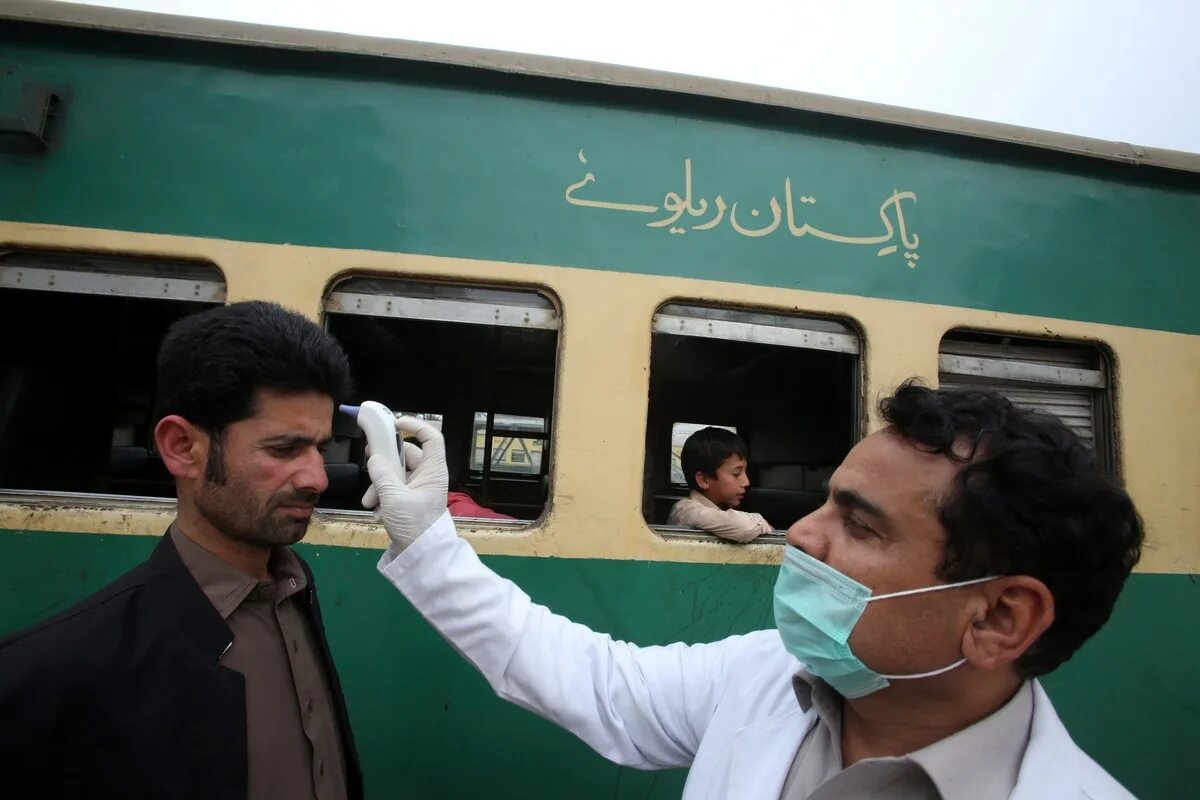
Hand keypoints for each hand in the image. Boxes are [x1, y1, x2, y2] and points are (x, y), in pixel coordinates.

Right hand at [361, 416, 448, 551]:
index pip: (431, 436)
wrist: (420, 555)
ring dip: (378, 484)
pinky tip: (376, 511)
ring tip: (371, 501)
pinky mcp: (407, 500)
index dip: (415, 424)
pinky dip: (381, 496)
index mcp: (433, 470)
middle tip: (368, 461)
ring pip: (394, 473)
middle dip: (384, 462)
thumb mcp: (394, 497)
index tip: (394, 423)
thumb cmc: (415, 524)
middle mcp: (427, 475)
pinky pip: (392, 489)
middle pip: (405, 454)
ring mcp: (417, 487)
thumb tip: (374, 459)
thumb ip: (382, 474)